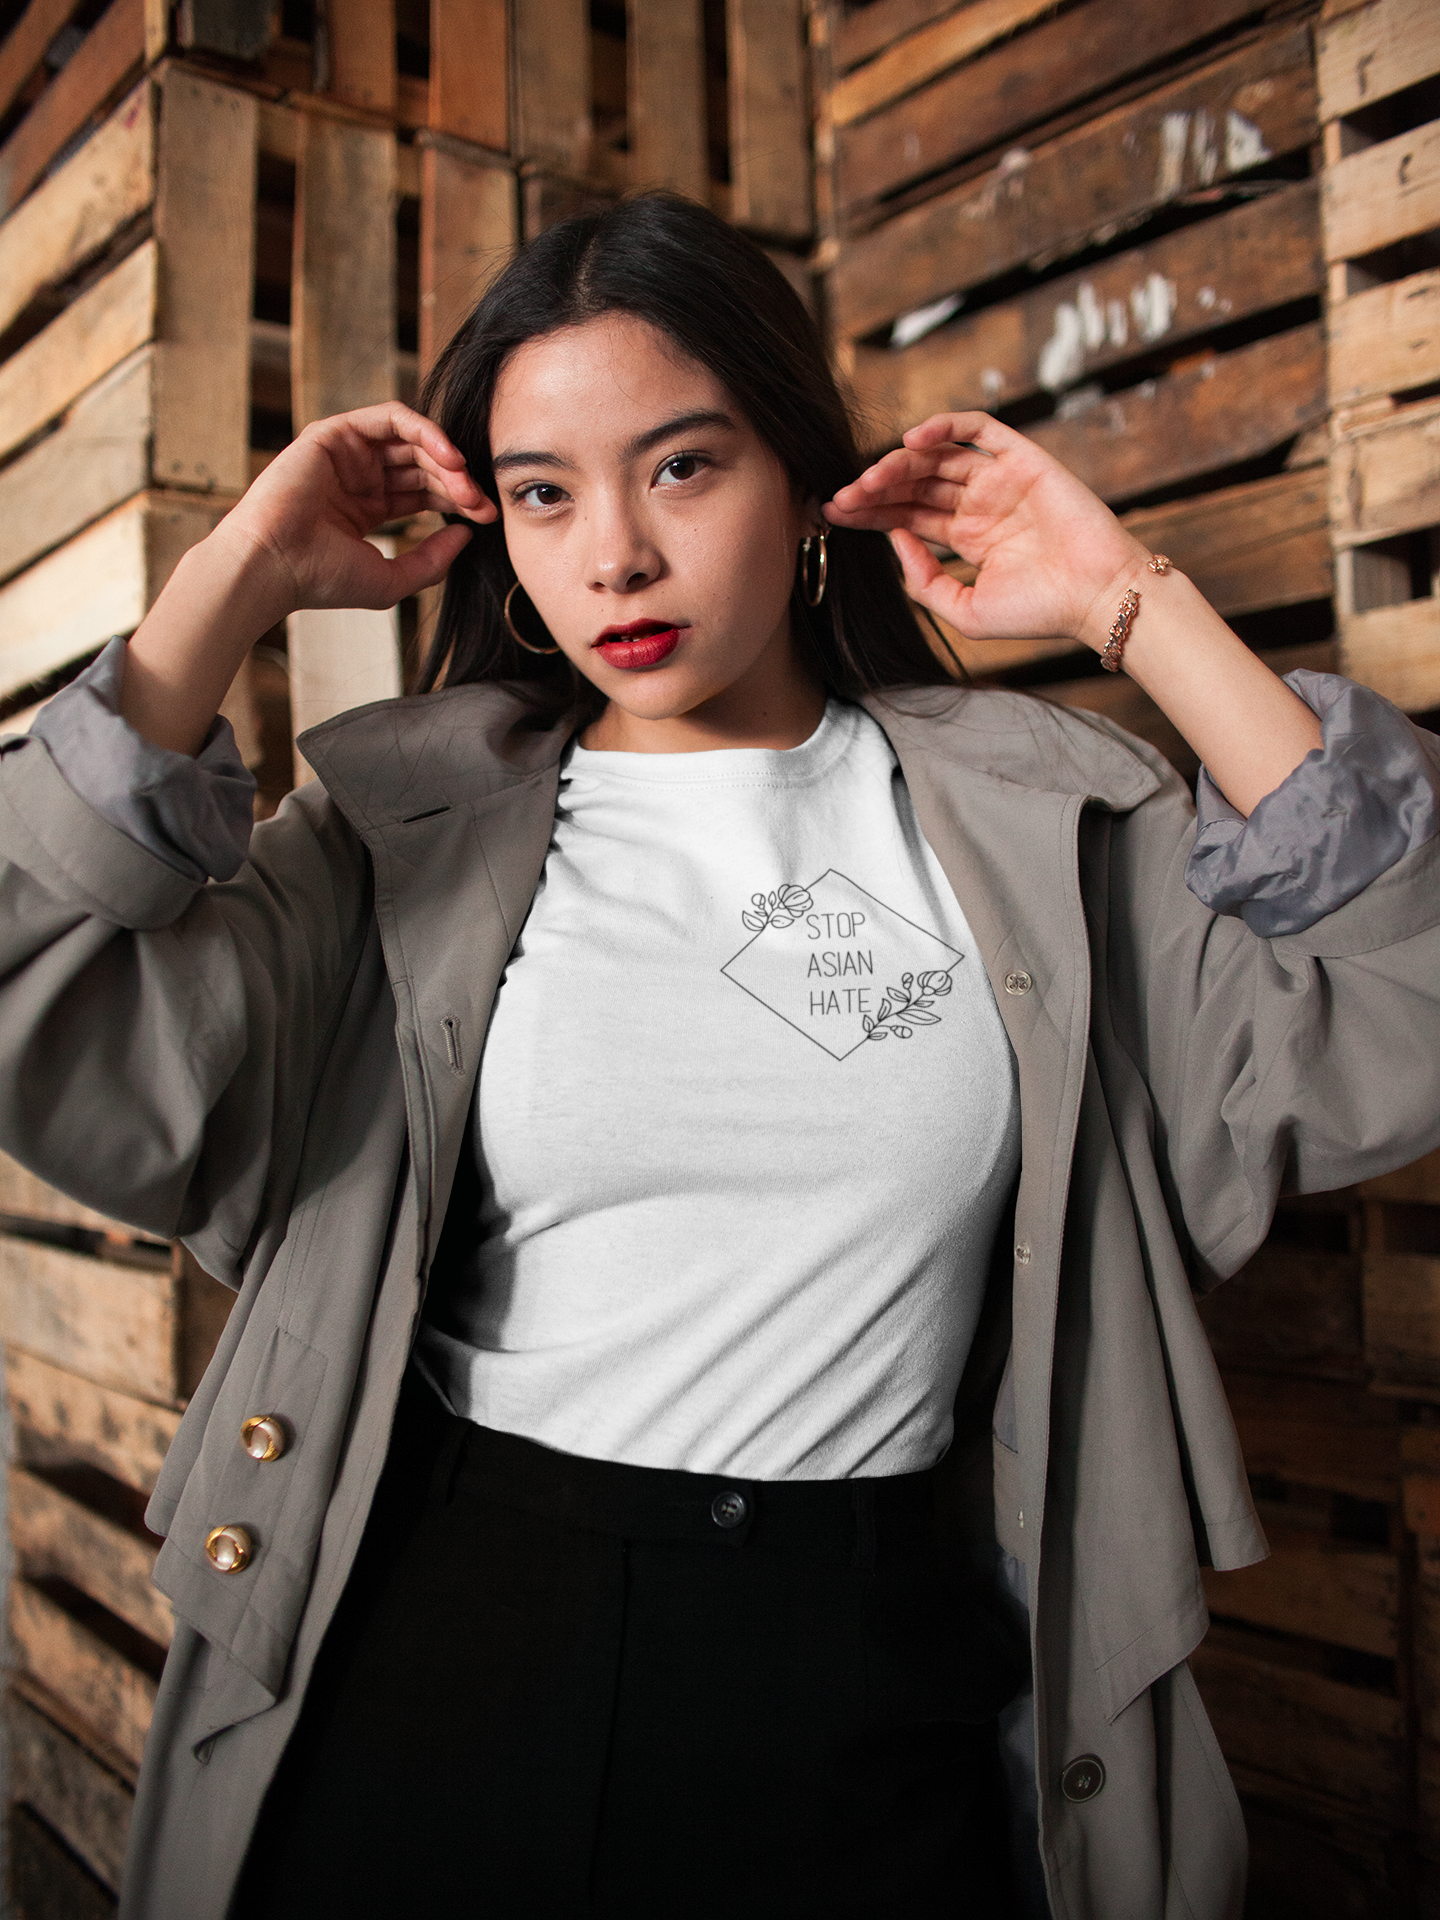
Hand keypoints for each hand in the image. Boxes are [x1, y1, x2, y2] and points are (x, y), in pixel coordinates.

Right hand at [217, 402, 497, 624]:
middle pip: (424, 465)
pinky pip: (391, 417)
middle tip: (483, 503)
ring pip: (413, 440)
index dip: (460, 500)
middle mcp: (358, 477)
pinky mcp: (335, 433)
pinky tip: (449, 457)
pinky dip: (425, 431)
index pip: (425, 492)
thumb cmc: (323, 580)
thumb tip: (467, 532)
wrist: (275, 567)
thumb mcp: (393, 579)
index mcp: (368, 508)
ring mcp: (347, 454)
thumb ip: (433, 560)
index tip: (487, 518)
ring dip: (447, 459)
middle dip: (459, 482)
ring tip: (467, 483)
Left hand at [824, 412, 1146, 652]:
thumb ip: (924, 580)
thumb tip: (894, 540)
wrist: (1096, 597)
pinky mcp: (1023, 460)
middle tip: (844, 496)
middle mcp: (981, 505)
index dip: (872, 512)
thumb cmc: (1039, 612)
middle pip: (917, 484)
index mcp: (969, 538)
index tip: (834, 512)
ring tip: (871, 478)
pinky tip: (913, 440)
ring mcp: (1001, 480)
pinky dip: (945, 426)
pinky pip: (979, 430)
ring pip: (939, 458)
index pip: (910, 515)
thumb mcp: (964, 609)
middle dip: (877, 488)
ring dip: (901, 463)